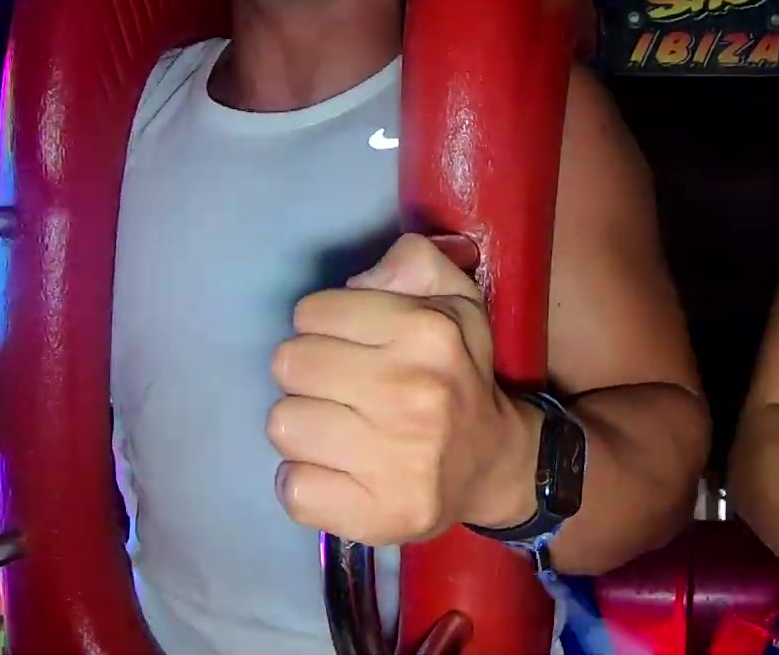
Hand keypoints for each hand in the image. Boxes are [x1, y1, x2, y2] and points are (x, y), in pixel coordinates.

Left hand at [268, 233, 536, 544]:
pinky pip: (292, 489)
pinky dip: (304, 483)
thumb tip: (358, 282)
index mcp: (427, 333)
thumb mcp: (454, 300)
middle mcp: (412, 393)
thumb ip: (412, 264)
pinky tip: (335, 473)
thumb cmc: (459, 375)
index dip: (323, 327)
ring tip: (336, 431)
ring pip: (283, 424)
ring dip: (303, 428)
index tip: (349, 347)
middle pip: (288, 364)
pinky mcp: (378, 515)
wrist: (494, 464)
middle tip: (338, 390)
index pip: (311, 312)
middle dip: (307, 375)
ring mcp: (395, 460)